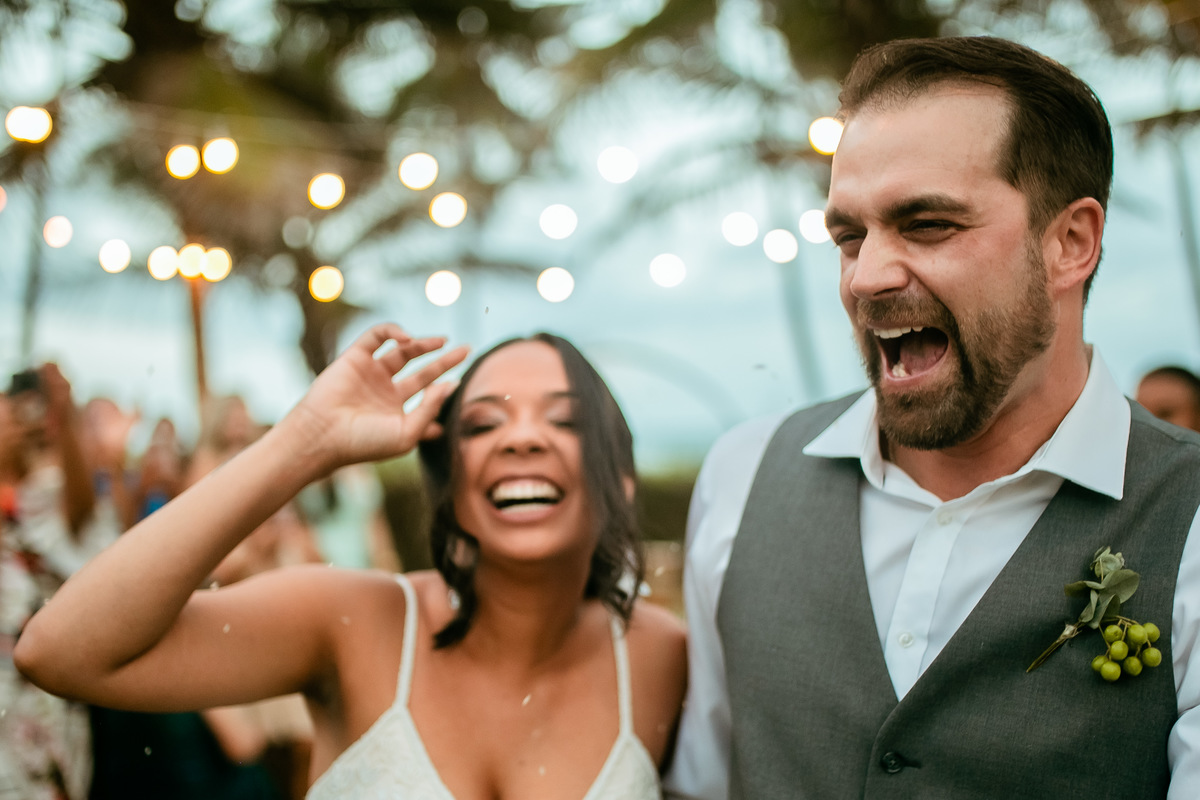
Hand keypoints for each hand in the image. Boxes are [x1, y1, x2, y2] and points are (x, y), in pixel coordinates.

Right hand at [282, 323, 468, 474]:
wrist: (324, 435)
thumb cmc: (365, 442)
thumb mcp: (407, 432)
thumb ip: (431, 409)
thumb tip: (451, 385)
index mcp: (397, 411)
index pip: (427, 395)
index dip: (445, 389)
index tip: (459, 384)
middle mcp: (385, 391)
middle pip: (421, 370)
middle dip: (444, 360)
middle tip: (466, 349)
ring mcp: (371, 373)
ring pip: (402, 351)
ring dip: (422, 343)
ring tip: (442, 341)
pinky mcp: (355, 357)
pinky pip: (377, 336)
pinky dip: (393, 331)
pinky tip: (408, 339)